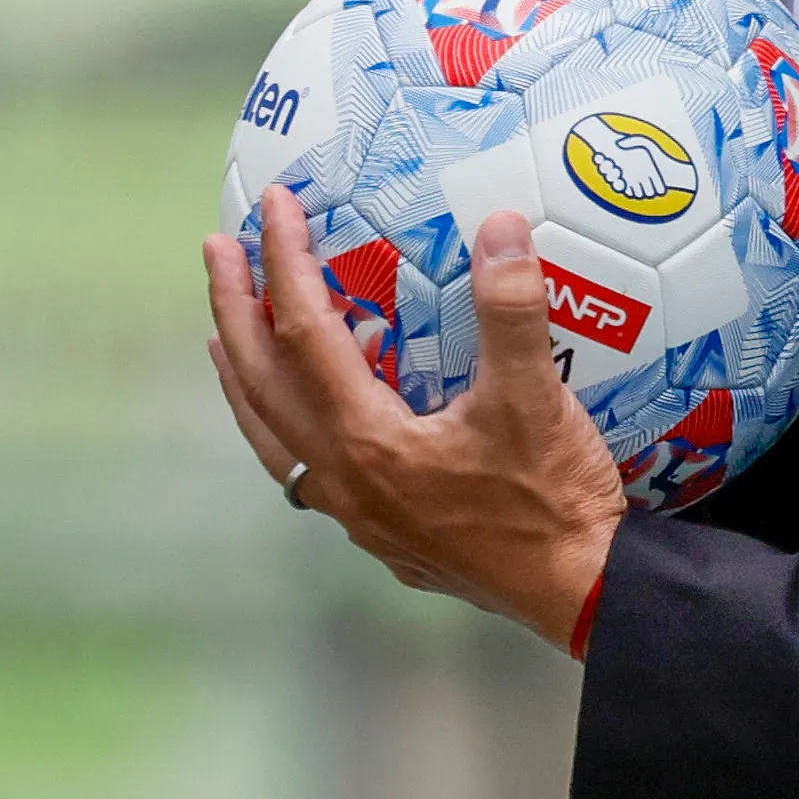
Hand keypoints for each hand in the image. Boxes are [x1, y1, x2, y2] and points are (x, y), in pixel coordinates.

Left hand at [205, 188, 624, 651]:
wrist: (580, 591)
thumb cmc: (553, 498)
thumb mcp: (536, 397)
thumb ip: (512, 309)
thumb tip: (500, 225)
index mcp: (368, 438)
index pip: (304, 331)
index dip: (285, 261)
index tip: (274, 206)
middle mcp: (345, 478)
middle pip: (262, 383)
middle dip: (233, 312)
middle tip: (217, 251)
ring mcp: (357, 514)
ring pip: (272, 434)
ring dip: (245, 376)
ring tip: (224, 337)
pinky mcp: (383, 535)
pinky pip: (305, 468)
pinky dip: (285, 426)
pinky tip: (307, 414)